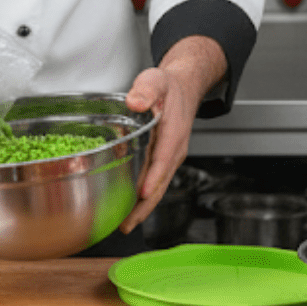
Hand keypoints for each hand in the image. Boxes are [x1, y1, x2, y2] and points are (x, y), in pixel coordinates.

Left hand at [118, 36, 226, 233]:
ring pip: (158, 187)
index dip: (154, 177)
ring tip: (124, 225)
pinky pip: (154, 182)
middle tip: (126, 224)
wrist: (182, 89)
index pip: (164, 158)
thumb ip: (147, 90)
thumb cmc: (168, 87)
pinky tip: (128, 208)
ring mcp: (169, 158)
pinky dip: (143, 198)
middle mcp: (174, 151)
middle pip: (161, 183)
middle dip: (145, 206)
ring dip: (143, 208)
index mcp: (173, 133)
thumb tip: (136, 101)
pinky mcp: (163, 161)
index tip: (143, 192)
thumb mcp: (156, 80)